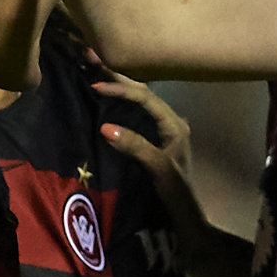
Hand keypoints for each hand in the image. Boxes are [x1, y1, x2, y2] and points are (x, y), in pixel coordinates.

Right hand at [92, 74, 199, 213]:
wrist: (183, 216)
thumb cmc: (174, 192)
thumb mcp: (157, 168)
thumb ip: (134, 146)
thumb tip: (104, 126)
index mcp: (174, 124)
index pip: (145, 98)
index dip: (121, 89)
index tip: (96, 86)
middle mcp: (169, 122)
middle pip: (142, 93)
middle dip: (118, 78)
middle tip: (93, 60)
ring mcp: (161, 131)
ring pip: (138, 102)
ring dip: (118, 87)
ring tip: (96, 72)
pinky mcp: (152, 140)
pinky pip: (135, 115)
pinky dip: (119, 104)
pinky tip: (106, 98)